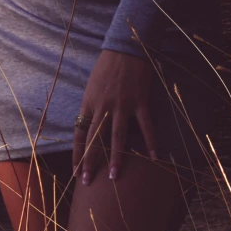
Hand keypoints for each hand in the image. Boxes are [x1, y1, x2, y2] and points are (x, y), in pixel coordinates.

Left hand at [73, 50, 156, 184]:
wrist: (125, 48)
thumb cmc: (107, 66)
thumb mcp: (92, 86)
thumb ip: (91, 106)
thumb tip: (90, 126)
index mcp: (89, 103)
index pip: (80, 133)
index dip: (77, 153)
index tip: (75, 170)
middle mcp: (103, 107)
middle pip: (95, 139)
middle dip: (90, 162)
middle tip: (87, 182)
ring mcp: (122, 105)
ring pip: (117, 137)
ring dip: (116, 158)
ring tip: (114, 177)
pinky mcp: (140, 102)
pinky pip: (146, 126)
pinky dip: (150, 142)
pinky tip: (154, 156)